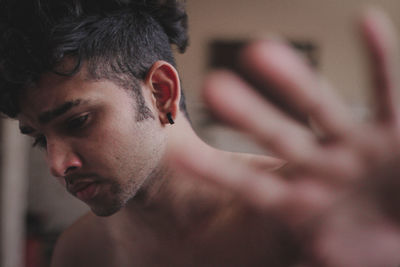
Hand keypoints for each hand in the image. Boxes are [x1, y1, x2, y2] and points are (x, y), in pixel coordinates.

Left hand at [171, 7, 399, 266]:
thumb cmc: (383, 245)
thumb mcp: (359, 257)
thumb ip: (334, 257)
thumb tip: (314, 253)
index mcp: (305, 203)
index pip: (253, 187)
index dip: (218, 173)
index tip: (179, 156)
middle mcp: (323, 168)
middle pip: (280, 137)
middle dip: (250, 114)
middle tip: (213, 85)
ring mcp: (358, 145)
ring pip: (322, 107)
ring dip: (294, 80)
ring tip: (260, 49)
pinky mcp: (397, 130)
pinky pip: (389, 91)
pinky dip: (379, 58)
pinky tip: (365, 22)